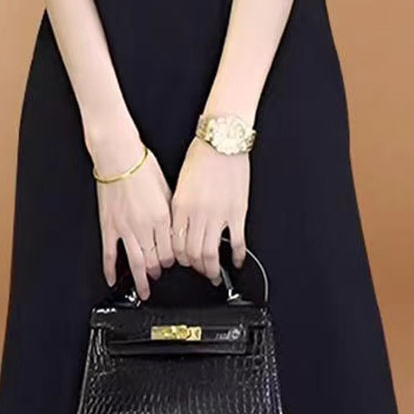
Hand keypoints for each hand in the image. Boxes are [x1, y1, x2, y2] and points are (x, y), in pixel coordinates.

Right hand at [91, 136, 176, 300]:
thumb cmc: (142, 166)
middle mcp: (145, 226)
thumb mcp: (167, 188)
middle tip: (159, 275)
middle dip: (158, 270)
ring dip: (141, 279)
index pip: (171, 249)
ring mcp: (125, 228)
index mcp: (162, 216)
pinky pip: (109, 254)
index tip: (173, 263)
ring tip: (144, 290)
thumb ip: (171, 211)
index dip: (173, 260)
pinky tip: (113, 279)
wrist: (119, 156)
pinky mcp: (109, 227)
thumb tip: (174, 227)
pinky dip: (110, 270)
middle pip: (155, 259)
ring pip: (135, 262)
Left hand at [170, 136, 248, 282]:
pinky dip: (238, 256)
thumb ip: (180, 207)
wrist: (222, 140)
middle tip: (199, 270)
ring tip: (214, 272)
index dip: (178, 258)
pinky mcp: (238, 212)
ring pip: (211, 253)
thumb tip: (181, 228)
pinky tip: (237, 261)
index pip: (175, 243)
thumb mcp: (181, 183)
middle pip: (192, 254)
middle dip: (194, 267)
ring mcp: (219, 215)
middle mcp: (198, 213)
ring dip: (211, 268)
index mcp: (181, 205)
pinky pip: (238, 242)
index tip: (183, 261)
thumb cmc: (202, 155)